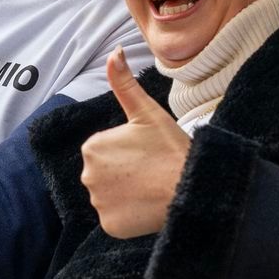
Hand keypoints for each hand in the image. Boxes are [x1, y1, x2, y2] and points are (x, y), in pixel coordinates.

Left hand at [80, 51, 190, 239]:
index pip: (107, 150)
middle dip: (125, 173)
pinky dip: (129, 215)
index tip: (148, 153)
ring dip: (127, 194)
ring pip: (111, 196)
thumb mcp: (147, 112)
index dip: (130, 152)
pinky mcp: (109, 226)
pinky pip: (116, 218)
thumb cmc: (171, 148)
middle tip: (151, 171)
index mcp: (92, 146)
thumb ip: (124, 84)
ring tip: (151, 188)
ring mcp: (98, 203)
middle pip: (106, 174)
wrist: (191, 189)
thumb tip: (114, 52)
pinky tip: (147, 207)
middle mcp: (87, 175)